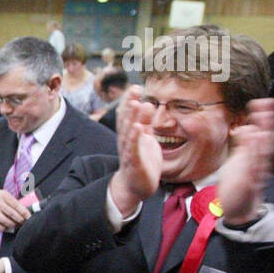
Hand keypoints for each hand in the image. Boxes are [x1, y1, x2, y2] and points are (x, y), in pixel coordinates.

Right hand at [0, 189, 29, 231]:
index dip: (24, 212)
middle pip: (11, 214)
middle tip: (25, 222)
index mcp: (4, 196)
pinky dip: (4, 228)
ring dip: (13, 225)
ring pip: (5, 221)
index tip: (29, 217)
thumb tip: (27, 210)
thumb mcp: (6, 194)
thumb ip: (15, 201)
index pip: (16, 205)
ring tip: (18, 225)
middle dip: (20, 220)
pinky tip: (8, 227)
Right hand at [108, 86, 160, 216]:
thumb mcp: (146, 138)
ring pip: (128, 132)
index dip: (129, 100)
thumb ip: (145, 122)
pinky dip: (135, 138)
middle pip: (126, 120)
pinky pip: (133, 149)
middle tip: (135, 88)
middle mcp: (126, 141)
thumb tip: (147, 103)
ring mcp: (128, 151)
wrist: (136, 186)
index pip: (127, 114)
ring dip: (131, 117)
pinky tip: (138, 127)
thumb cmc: (141, 161)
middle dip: (129, 104)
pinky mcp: (134, 163)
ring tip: (136, 103)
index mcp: (129, 134)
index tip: (135, 86)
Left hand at [218, 98, 273, 224]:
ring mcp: (255, 172)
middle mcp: (259, 162)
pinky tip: (254, 144)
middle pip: (266, 138)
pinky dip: (255, 156)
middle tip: (269, 103)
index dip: (264, 117)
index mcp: (256, 155)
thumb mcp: (240, 161)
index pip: (262, 133)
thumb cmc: (239, 185)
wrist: (239, 210)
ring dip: (264, 135)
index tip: (263, 101)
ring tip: (263, 119)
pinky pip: (254, 168)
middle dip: (268, 121)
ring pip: (263, 152)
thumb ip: (244, 144)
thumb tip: (247, 127)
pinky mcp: (250, 183)